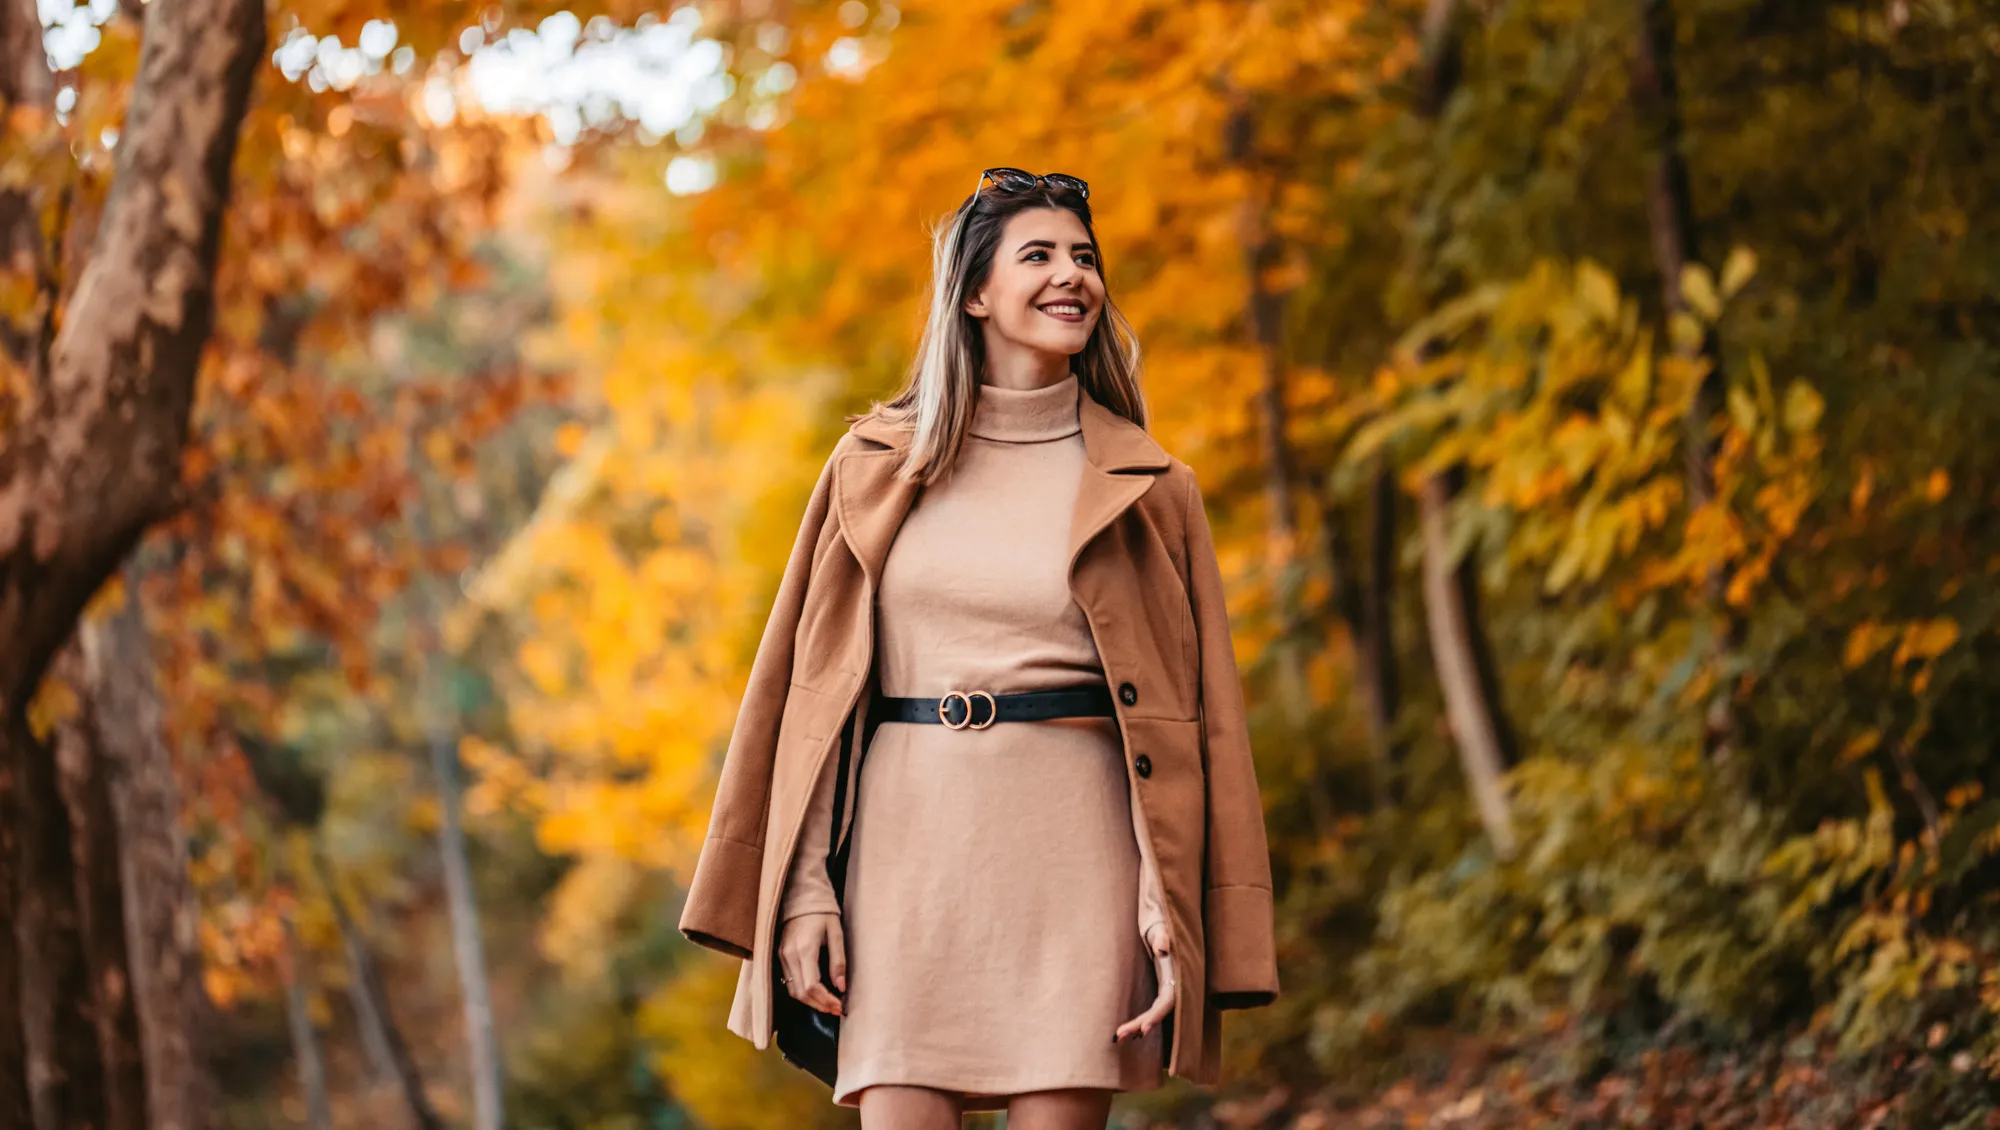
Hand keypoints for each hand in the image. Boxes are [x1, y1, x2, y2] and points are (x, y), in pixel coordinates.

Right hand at [778, 911, 846, 1015]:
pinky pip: (788, 982)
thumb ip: (839, 961)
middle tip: (836, 1009)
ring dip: (810, 1002)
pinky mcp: (779, 956)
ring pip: (792, 990)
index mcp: (804, 949)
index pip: (812, 986)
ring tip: (828, 1005)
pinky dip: (802, 993)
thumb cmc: (822, 913)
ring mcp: (782, 956)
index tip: (840, 1006)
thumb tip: (841, 987)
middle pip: (801, 993)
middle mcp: (789, 955)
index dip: (826, 1000)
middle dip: (820, 1005)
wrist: (801, 897)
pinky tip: (815, 994)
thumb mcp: (836, 933)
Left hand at [1113, 922, 1173, 1042]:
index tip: (1144, 1029)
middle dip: (1141, 1025)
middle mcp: (1174, 985)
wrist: (1165, 923)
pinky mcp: (1162, 989)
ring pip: (1154, 1013)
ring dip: (1138, 1026)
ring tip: (1118, 1036)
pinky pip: (1152, 1009)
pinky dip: (1141, 1020)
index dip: (1157, 1015)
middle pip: (1159, 1012)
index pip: (1169, 1001)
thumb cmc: (1163, 925)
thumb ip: (1163, 937)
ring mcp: (1168, 988)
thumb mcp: (1163, 928)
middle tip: (1118, 1035)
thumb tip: (1162, 949)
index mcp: (1177, 975)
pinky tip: (1129, 1030)